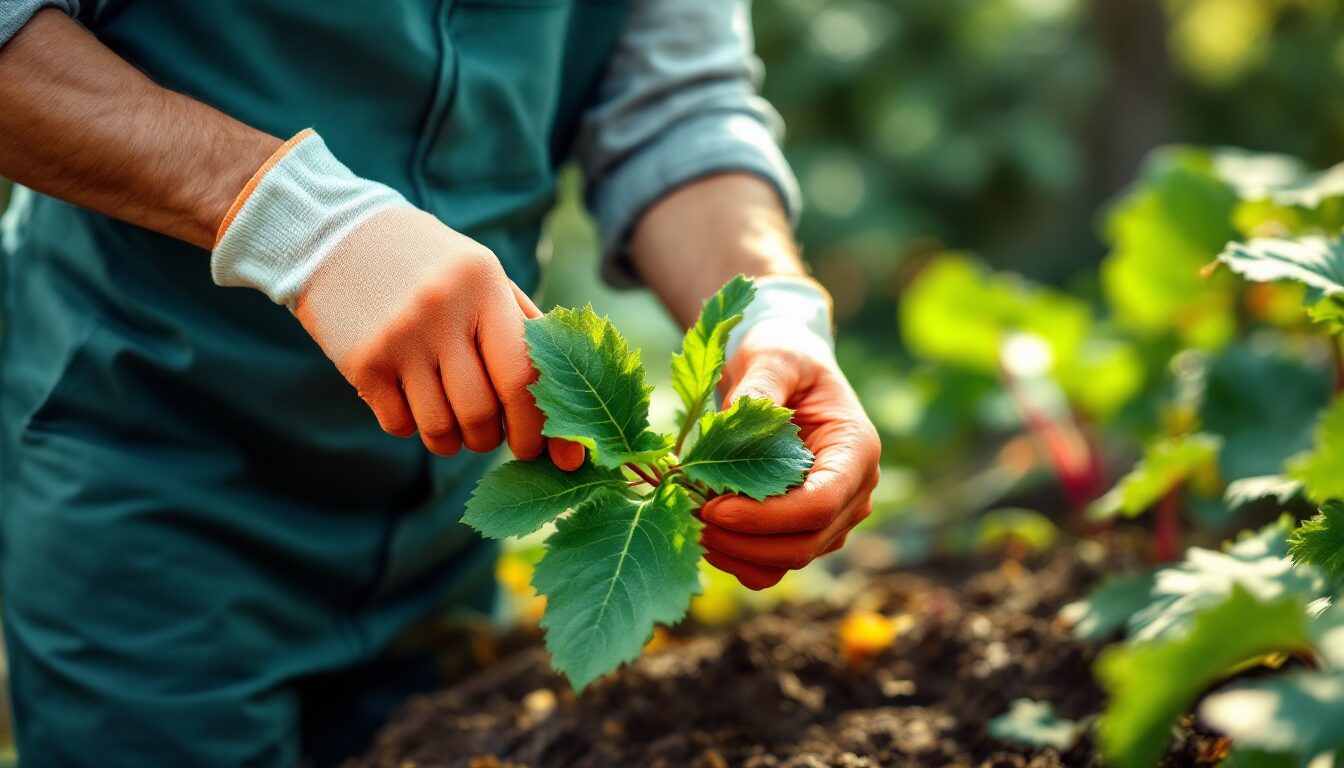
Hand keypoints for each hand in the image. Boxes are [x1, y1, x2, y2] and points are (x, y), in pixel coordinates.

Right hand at [293, 208, 546, 458]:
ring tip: (454, 425)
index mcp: (486, 285)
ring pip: (440, 427)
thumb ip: (527, 331)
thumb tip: (568, 409)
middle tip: (491, 435)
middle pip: (482, 411)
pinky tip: (411, 401)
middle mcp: (442, 310)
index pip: (523, 375)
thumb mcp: (486, 278)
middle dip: (492, 439)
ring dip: (453, 442)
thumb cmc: (433, 268)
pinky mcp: (362, 361)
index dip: (538, 426)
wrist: (338, 237)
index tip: (539, 450)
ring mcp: (398, 337)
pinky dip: (411, 426)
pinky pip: (399, 424)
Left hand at [698, 318, 880, 589]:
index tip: (711, 507)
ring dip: (735, 553)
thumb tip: (735, 418)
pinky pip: (772, 564)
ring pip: (786, 561)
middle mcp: (854, 492)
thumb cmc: (784, 357)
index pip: (820, 504)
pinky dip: (736, 558)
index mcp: (857, 450)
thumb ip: (761, 386)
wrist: (786, 370)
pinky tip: (702, 532)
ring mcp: (832, 518)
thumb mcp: (773, 357)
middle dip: (742, 540)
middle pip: (803, 543)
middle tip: (687, 517)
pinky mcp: (805, 530)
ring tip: (689, 523)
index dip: (765, 516)